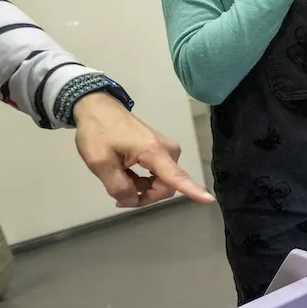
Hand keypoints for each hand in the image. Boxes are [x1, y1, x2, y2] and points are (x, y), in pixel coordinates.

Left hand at [73, 92, 214, 207]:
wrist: (98, 108)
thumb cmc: (98, 132)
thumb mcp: (100, 162)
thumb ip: (118, 186)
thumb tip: (133, 199)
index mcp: (153, 151)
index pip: (176, 176)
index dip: (192, 190)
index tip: (209, 199)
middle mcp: (168, 151)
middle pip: (165, 185)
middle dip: (145, 195)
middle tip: (118, 196)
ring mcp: (166, 149)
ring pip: (161, 181)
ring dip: (142, 187)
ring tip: (118, 179)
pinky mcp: (161, 149)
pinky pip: (159, 174)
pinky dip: (143, 180)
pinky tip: (126, 174)